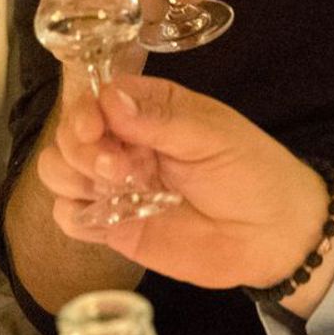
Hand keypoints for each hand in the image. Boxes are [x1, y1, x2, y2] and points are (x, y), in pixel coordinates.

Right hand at [36, 74, 333, 302]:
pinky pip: (70, 217)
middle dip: (80, 149)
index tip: (96, 129)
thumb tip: (111, 101)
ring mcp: (116, 185)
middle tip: (118, 170)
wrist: (274, 237)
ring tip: (114, 190)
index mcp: (151, 108)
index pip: (96, 98)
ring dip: (71, 178)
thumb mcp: (215, 137)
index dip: (85, 111)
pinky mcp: (115, 225)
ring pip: (59, 171)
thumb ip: (163, 120)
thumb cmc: (253, 174)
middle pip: (69, 134)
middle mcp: (126, 142)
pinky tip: (106, 217)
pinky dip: (74, 215)